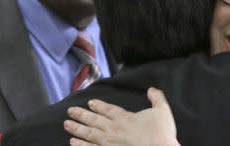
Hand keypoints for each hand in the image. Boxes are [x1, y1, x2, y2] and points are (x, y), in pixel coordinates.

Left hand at [64, 87, 179, 145]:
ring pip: (89, 134)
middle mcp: (114, 129)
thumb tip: (152, 89)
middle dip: (80, 115)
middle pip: (93, 120)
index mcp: (125, 117)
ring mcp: (109, 143)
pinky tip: (73, 143)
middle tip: (70, 111)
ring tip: (67, 125)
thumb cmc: (162, 134)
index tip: (90, 103)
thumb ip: (157, 98)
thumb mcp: (162, 111)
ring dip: (77, 129)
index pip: (107, 109)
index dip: (98, 105)